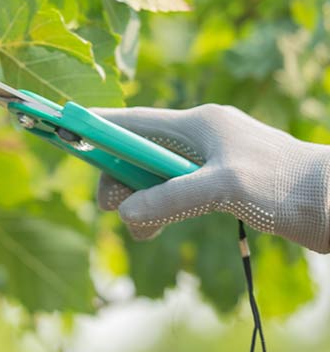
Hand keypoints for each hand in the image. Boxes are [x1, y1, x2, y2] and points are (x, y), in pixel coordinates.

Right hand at [93, 104, 329, 251]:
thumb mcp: (220, 189)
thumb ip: (168, 199)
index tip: (66, 134)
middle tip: (115, 209)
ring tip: (145, 230)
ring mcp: (209, 164)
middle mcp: (199, 140)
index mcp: (198, 125)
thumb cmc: (284, 185)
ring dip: (139, 204)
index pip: (132, 121)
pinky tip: (158, 229)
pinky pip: (172, 196)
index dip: (97, 128)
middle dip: (119, 181)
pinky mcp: (220, 188)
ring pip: (152, 180)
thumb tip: (125, 214)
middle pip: (136, 155)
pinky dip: (158, 212)